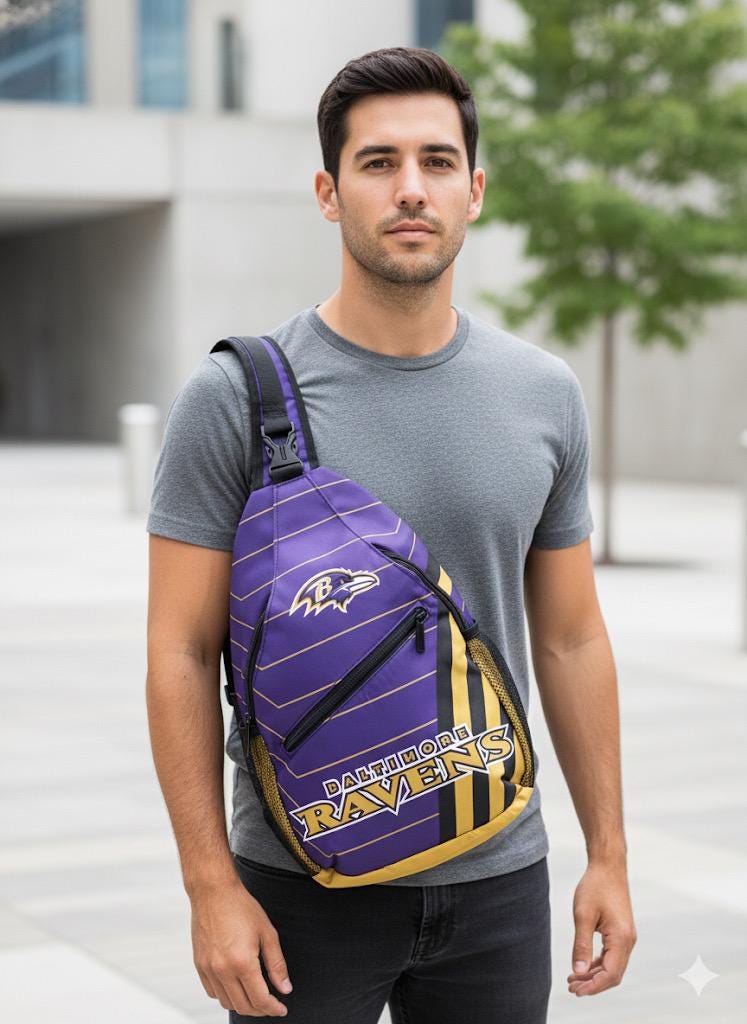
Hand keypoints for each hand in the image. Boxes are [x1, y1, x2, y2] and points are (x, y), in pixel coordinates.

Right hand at [190, 877, 292, 1016]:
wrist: (213, 891)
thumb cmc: (240, 906)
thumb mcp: (267, 932)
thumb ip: (277, 964)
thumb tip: (285, 988)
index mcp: (242, 962)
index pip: (260, 1000)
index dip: (273, 1008)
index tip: (281, 1009)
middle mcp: (222, 970)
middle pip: (243, 1006)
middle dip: (260, 1010)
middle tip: (271, 1004)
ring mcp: (208, 969)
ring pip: (226, 1002)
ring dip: (242, 1005)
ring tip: (255, 996)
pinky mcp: (199, 965)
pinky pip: (212, 992)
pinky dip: (225, 995)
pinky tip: (236, 986)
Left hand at [567, 859, 636, 996]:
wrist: (608, 867)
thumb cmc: (595, 887)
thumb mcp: (583, 915)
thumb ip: (581, 945)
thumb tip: (578, 972)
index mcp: (621, 938)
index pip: (610, 974)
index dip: (593, 986)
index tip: (575, 990)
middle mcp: (628, 941)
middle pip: (613, 974)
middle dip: (593, 984)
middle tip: (571, 988)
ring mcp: (626, 937)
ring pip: (613, 967)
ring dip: (595, 975)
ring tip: (573, 980)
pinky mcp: (621, 933)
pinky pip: (612, 956)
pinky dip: (598, 964)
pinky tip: (583, 967)